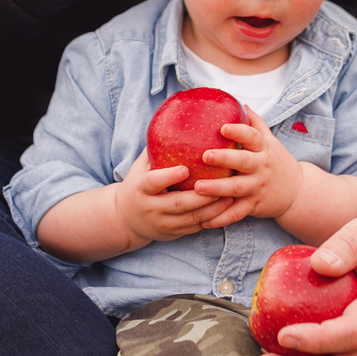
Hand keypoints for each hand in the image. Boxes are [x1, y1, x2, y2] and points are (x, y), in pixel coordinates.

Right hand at [115, 150, 233, 247]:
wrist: (125, 219)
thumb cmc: (138, 185)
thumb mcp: (140, 167)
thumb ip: (155, 149)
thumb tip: (175, 121)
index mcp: (140, 189)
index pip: (154, 183)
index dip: (169, 177)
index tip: (186, 168)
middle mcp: (151, 208)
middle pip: (178, 204)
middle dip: (202, 195)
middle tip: (221, 183)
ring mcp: (163, 224)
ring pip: (191, 218)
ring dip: (213, 208)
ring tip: (230, 195)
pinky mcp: (173, 233)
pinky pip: (196, 228)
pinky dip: (212, 218)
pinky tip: (227, 208)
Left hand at [195, 109, 302, 225]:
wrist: (298, 192)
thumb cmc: (276, 162)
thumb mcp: (271, 141)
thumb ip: (256, 123)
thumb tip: (240, 103)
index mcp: (264, 149)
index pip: (253, 136)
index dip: (239, 131)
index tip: (223, 127)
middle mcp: (262, 167)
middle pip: (244, 162)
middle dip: (225, 159)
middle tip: (205, 156)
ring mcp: (258, 187)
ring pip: (237, 189)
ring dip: (217, 189)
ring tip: (198, 187)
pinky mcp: (255, 206)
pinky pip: (237, 213)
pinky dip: (221, 218)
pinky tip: (204, 220)